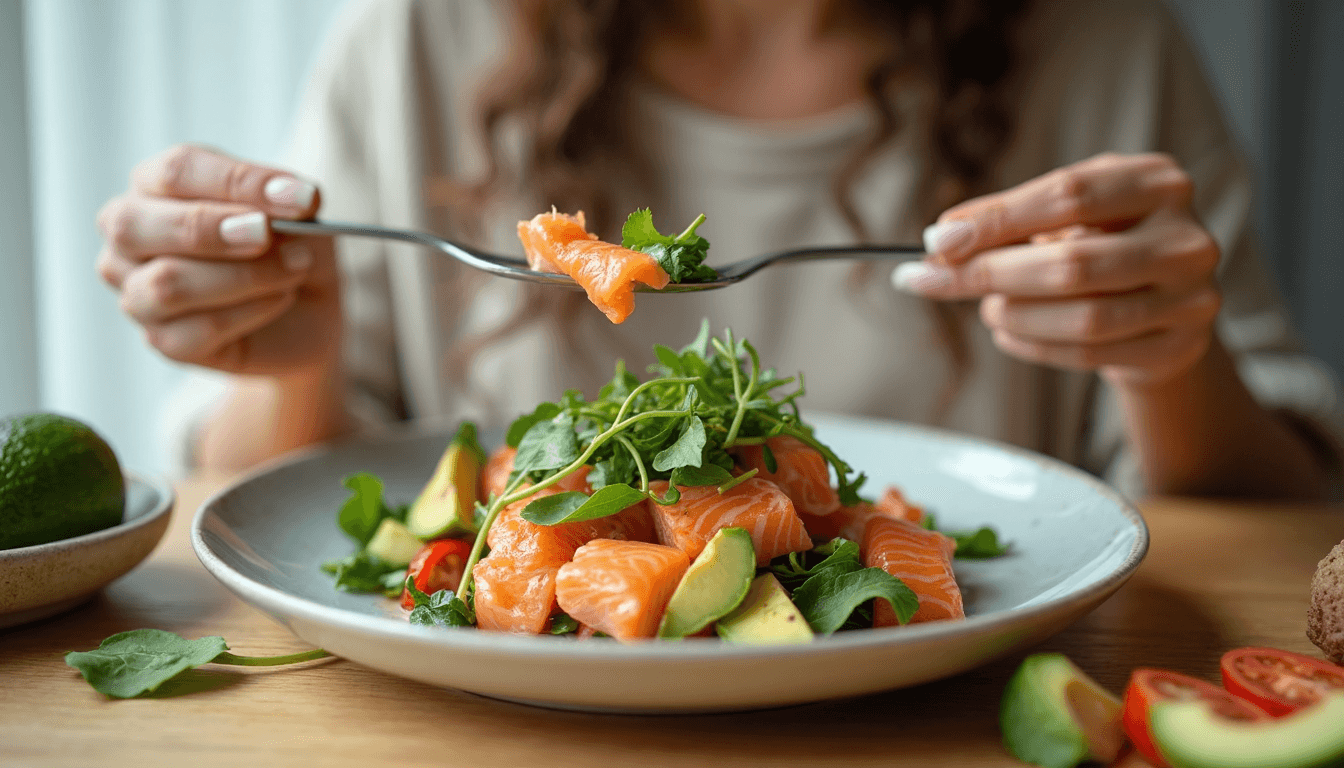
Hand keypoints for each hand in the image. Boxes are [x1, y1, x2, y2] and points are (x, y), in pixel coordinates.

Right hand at [97, 145, 340, 375]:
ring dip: (242, 276)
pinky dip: (249, 311)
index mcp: (154, 184)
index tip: (299, 196)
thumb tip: (293, 200)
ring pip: (165, 284)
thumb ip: (289, 203)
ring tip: (295, 268)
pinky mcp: (164, 340)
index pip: (175, 171)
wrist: (308, 311)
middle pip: (135, 224)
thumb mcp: (298, 215)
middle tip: (268, 234)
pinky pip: (196, 329)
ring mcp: (138, 291)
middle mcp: (130, 235)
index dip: (237, 181)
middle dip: (210, 228)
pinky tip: (281, 298)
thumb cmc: (289, 246)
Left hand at [893, 153, 1220, 385]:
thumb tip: (940, 241)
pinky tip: (1007, 335)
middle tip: (935, 281)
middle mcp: (1184, 237)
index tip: (936, 241)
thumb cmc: (1103, 243)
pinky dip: (1035, 346)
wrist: (1166, 302)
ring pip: (1084, 317)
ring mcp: (1191, 296)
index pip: (1067, 196)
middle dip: (991, 274)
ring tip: (985, 309)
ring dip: (1015, 316)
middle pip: (1072, 263)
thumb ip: (1012, 220)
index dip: (996, 220)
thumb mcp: (1068, 215)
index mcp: (1157, 182)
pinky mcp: (1181, 347)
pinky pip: (1092, 354)